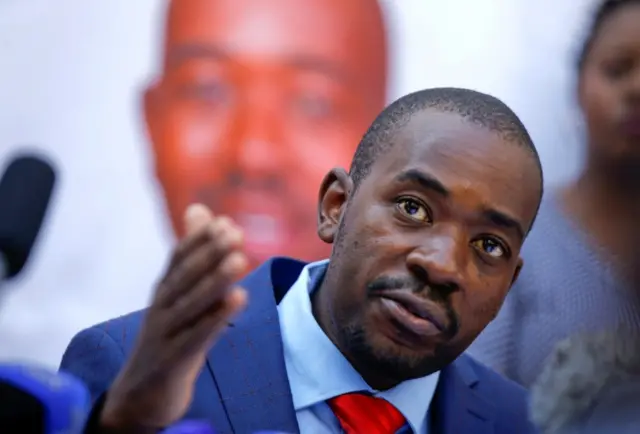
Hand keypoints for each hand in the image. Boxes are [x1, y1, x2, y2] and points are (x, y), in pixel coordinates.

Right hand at [100, 204, 247, 429]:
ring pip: (191, 304)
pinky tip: (238, 299)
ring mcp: (164, 334)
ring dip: (215, 280)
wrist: (142, 394)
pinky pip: (195, 337)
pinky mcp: (172, 360)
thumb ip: (193, 254)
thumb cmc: (170, 335)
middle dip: (209, 253)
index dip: (200, 240)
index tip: (225, 222)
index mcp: (164, 290)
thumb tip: (200, 209)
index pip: (178, 258)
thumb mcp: (179, 295)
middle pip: (185, 277)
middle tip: (235, 233)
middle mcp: (161, 307)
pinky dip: (215, 317)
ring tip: (240, 259)